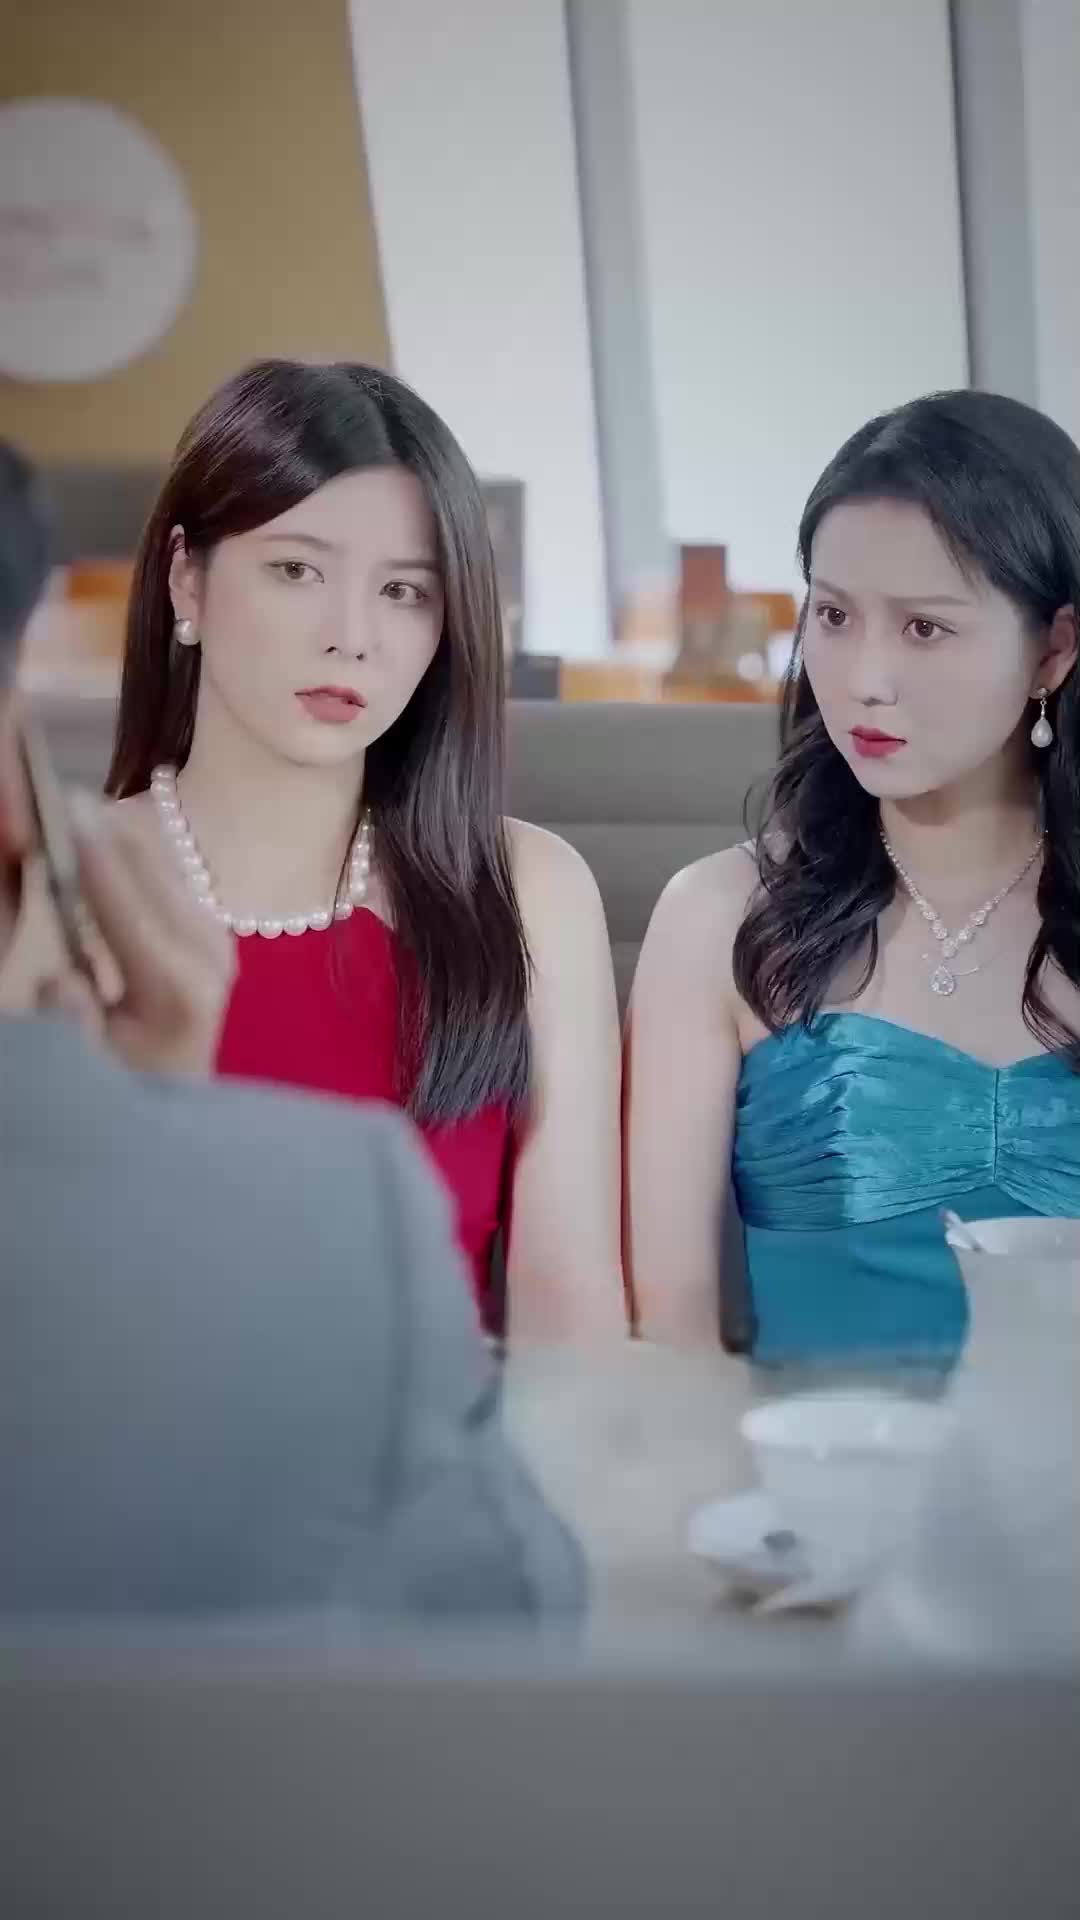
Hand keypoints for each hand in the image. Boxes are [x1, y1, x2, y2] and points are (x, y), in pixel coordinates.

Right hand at [41, 796, 234, 1076]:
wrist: (174, 1089)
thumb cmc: (125, 1076)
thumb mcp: (93, 1059)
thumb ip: (73, 1020)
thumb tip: (61, 983)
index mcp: (179, 990)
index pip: (130, 911)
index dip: (97, 860)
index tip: (68, 815)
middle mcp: (209, 958)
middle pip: (153, 875)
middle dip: (106, 833)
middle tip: (61, 797)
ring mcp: (218, 940)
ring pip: (167, 867)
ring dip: (121, 834)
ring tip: (74, 808)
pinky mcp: (214, 929)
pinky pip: (173, 874)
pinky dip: (136, 849)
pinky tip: (104, 831)